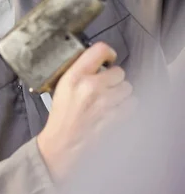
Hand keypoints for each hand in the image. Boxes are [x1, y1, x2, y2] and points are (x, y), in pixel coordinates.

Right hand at [37, 42, 132, 181]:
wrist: (62, 143)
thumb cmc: (62, 116)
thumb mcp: (62, 86)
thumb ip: (80, 71)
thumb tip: (98, 62)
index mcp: (75, 76)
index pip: (100, 50)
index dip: (108, 53)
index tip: (108, 59)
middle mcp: (91, 86)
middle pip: (119, 71)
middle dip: (114, 79)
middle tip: (105, 86)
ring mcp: (105, 102)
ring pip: (128, 88)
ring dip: (122, 93)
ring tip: (110, 100)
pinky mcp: (115, 117)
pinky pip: (132, 104)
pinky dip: (127, 107)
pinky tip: (115, 110)